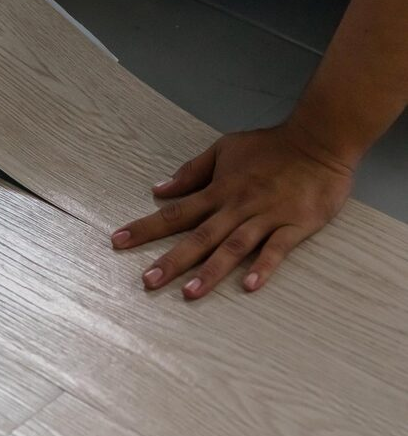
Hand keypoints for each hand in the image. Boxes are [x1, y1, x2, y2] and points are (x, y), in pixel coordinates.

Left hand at [111, 122, 355, 299]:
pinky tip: (248, 286)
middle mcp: (237, 206)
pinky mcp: (294, 226)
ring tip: (189, 293)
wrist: (318, 141)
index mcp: (219, 189)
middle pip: (199, 236)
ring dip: (211, 270)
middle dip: (171, 259)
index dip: (146, 227)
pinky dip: (263, 267)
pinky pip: (277, 250)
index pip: (176, 212)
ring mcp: (265, 217)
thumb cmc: (270, 146)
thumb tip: (158, 189)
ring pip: (233, 247)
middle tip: (147, 281)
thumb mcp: (224, 149)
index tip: (118, 242)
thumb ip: (192, 171)